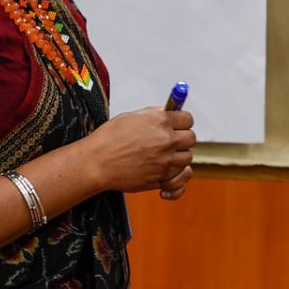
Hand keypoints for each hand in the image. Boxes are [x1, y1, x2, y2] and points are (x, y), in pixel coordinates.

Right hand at [72, 107, 194, 196]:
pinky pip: (180, 176)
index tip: (178, 125)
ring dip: (179, 156)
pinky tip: (168, 171)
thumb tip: (168, 111)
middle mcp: (167, 140)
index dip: (183, 122)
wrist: (97, 162)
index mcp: (160, 121)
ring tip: (165, 156)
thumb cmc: (109, 138)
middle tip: (172, 141)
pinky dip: (176, 175)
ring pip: (187, 158)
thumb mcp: (132, 117)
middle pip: (191, 138)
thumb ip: (154, 114)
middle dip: (182, 139)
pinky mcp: (161, 177)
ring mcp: (166, 160)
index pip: (188, 119)